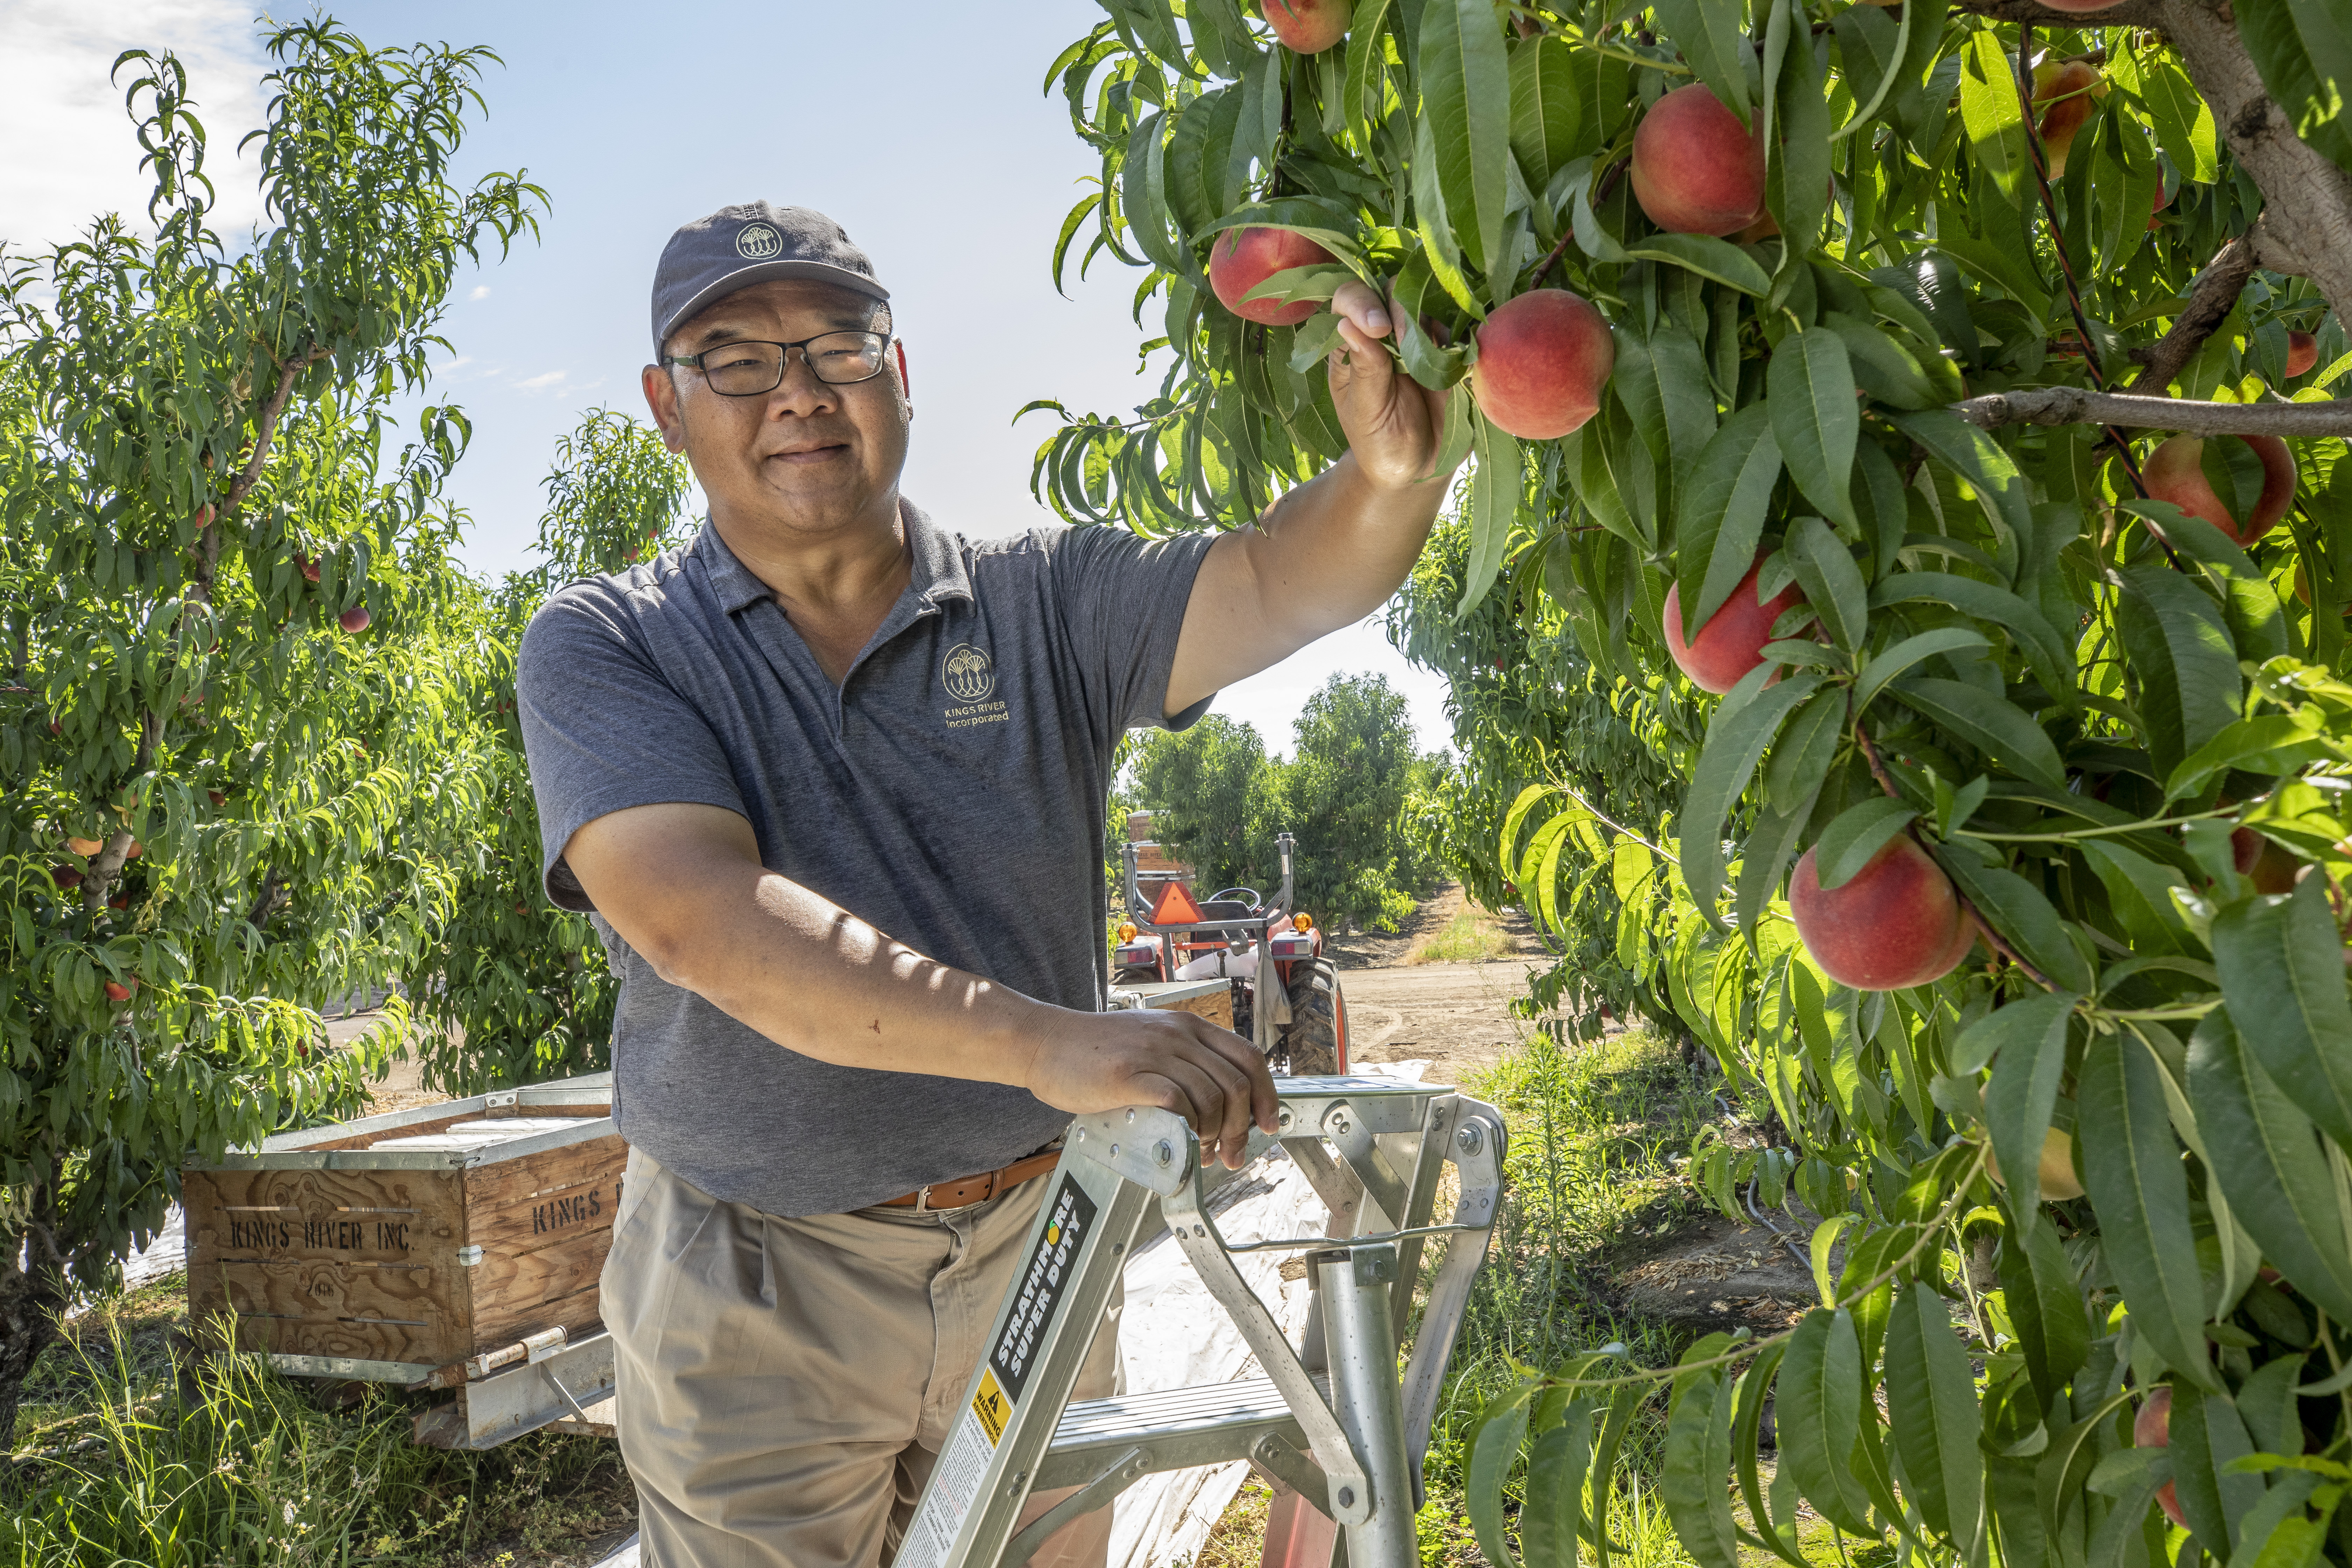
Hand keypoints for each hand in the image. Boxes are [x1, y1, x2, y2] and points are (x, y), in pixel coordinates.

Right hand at [1021, 1007, 1277, 1168]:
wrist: (1045, 1042)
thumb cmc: (1094, 1052)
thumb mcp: (1150, 1043)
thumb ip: (1184, 1065)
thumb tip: (1219, 1108)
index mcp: (1187, 1026)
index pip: (1247, 1058)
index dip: (1265, 1096)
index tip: (1267, 1124)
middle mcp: (1177, 1035)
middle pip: (1235, 1084)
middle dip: (1241, 1128)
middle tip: (1231, 1154)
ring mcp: (1153, 1053)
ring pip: (1211, 1097)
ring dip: (1214, 1134)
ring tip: (1203, 1152)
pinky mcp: (1129, 1075)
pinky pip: (1177, 1102)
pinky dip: (1188, 1127)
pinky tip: (1181, 1140)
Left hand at [1327, 279, 1451, 492]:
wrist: (1418, 467)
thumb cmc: (1380, 442)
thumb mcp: (1367, 412)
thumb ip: (1365, 369)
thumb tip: (1347, 324)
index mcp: (1350, 345)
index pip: (1348, 301)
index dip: (1362, 303)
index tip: (1378, 328)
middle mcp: (1383, 334)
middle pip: (1390, 291)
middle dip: (1400, 308)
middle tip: (1406, 340)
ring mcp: (1417, 339)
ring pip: (1426, 302)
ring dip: (1429, 322)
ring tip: (1432, 356)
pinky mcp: (1447, 350)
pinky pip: (1456, 326)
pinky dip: (1457, 334)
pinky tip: (1454, 358)